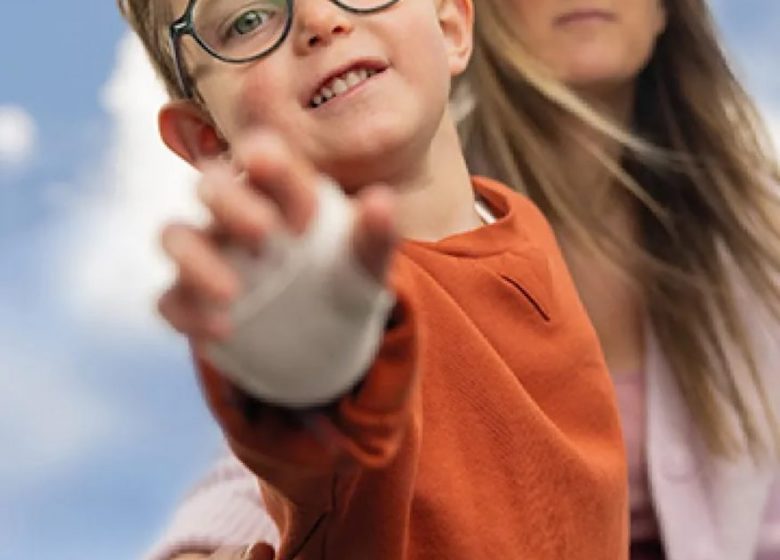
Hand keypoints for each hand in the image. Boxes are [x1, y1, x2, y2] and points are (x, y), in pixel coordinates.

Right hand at [157, 131, 397, 352]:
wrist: (324, 329)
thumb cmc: (342, 274)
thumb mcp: (366, 258)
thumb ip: (375, 233)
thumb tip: (381, 201)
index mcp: (277, 188)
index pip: (261, 153)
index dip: (273, 170)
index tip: (308, 217)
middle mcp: (234, 212)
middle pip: (210, 183)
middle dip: (230, 203)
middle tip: (265, 236)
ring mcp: (208, 253)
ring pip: (175, 236)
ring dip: (196, 261)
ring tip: (233, 294)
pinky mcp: (192, 298)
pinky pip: (171, 300)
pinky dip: (190, 314)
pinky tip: (225, 331)